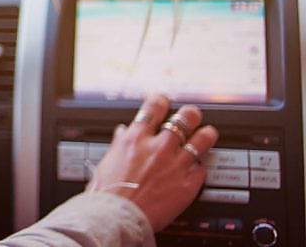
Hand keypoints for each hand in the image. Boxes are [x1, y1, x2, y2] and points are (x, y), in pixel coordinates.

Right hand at [84, 92, 218, 231]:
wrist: (117, 215)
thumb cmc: (108, 192)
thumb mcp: (107, 161)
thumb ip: (119, 144)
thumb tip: (122, 133)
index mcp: (136, 139)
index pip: (153, 107)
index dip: (161, 99)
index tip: (164, 99)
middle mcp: (158, 147)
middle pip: (183, 119)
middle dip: (190, 115)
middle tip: (192, 115)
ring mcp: (176, 164)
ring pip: (201, 141)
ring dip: (206, 135)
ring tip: (209, 133)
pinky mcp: (188, 185)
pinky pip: (202, 170)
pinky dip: (200, 168)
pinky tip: (200, 167)